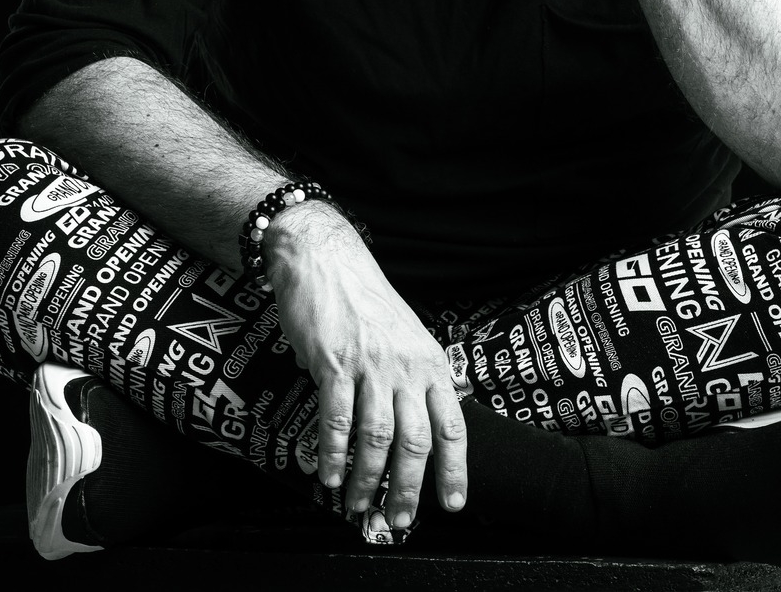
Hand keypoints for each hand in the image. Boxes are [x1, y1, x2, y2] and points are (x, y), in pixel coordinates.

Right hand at [263, 200, 467, 527]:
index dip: (455, 469)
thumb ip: (416, 375)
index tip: (453, 503)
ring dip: (368, 480)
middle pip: (416, 442)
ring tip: (358, 505)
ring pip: (377, 438)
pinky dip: (332, 453)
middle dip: (408, 489)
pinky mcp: (335, 364)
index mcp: (430, 363)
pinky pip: (336, 419)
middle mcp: (406, 367)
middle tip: (399, 519)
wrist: (325, 260)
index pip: (452, 425)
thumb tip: (422, 418)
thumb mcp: (408, 334)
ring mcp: (371, 366)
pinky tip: (326, 474)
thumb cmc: (365, 300)